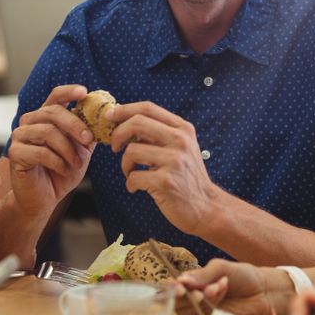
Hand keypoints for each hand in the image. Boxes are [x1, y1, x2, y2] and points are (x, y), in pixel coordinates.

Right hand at [7, 85, 94, 215]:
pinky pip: (40, 152)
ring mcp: (19, 136)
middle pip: (53, 112)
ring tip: (76, 163)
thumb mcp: (81, 150)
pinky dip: (57, 161)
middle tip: (89, 139)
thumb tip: (107, 118)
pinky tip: (63, 169)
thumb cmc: (62, 171)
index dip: (69, 91)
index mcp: (46, 116)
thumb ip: (89, 133)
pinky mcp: (15, 153)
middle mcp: (30, 121)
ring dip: (67, 149)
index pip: (55, 96)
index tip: (84, 92)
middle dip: (75, 125)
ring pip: (48, 132)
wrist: (45, 198)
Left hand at [107, 101, 220, 234]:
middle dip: (118, 134)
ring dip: (124, 164)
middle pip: (137, 123)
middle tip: (115, 146)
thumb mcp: (181, 147)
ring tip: (131, 172)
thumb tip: (126, 122)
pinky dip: (130, 183)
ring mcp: (174, 161)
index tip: (110, 116)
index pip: (148, 108)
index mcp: (183, 129)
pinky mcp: (166, 182)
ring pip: (131, 151)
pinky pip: (133, 176)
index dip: (124, 109)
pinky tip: (136, 187)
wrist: (204, 206)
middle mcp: (180, 141)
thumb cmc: (187, 177)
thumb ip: (159, 134)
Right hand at [176, 259, 287, 314]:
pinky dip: (212, 304)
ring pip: (188, 312)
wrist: (263, 290)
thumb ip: (203, 274)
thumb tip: (182, 280)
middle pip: (176, 303)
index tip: (179, 286)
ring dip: (202, 298)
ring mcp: (202, 312)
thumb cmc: (242, 275)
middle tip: (200, 290)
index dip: (171, 288)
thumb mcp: (221, 267)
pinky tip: (223, 291)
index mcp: (194, 282)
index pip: (174, 287)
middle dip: (186, 296)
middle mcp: (195, 298)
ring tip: (218, 286)